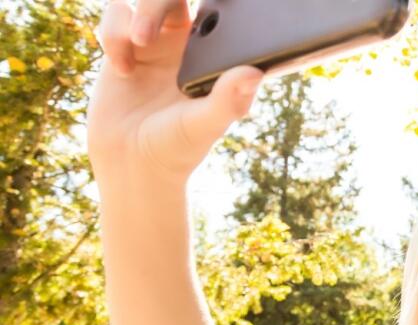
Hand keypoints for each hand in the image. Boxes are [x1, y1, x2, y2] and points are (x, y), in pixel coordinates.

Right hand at [88, 0, 263, 182]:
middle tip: (152, 29)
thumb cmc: (178, 148)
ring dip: (139, 13)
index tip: (208, 7)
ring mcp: (153, 43)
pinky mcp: (122, 48)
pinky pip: (116, 15)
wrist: (134, 165)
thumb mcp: (206, 125)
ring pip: (145, 0)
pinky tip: (123, 69)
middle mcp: (186, 43)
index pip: (219, 11)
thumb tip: (254, 73)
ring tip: (137, 44)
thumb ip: (229, 99)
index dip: (215, 3)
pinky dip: (114, 34)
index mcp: (215, 54)